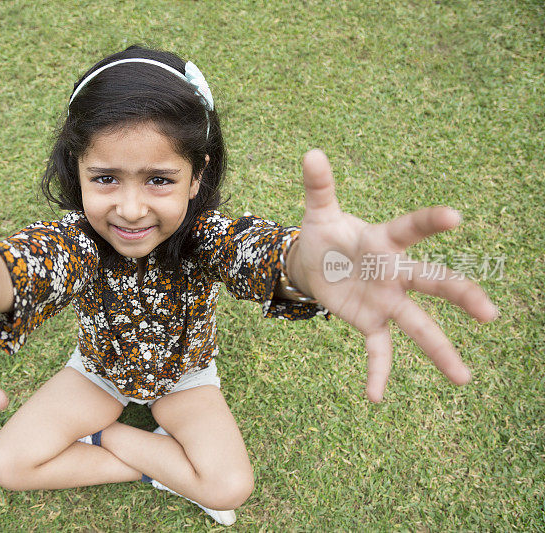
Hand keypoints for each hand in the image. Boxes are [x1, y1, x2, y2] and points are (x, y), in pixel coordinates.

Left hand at [287, 150, 497, 401]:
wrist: (314, 263)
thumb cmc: (327, 234)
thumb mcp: (319, 211)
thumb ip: (320, 186)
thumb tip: (310, 153)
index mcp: (384, 241)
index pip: (412, 228)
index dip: (431, 222)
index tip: (456, 217)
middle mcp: (393, 272)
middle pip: (431, 282)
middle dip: (459, 294)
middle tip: (489, 313)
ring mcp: (385, 300)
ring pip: (418, 325)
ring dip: (439, 350)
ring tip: (463, 378)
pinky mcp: (369, 322)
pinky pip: (379, 350)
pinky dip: (378, 372)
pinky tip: (374, 397)